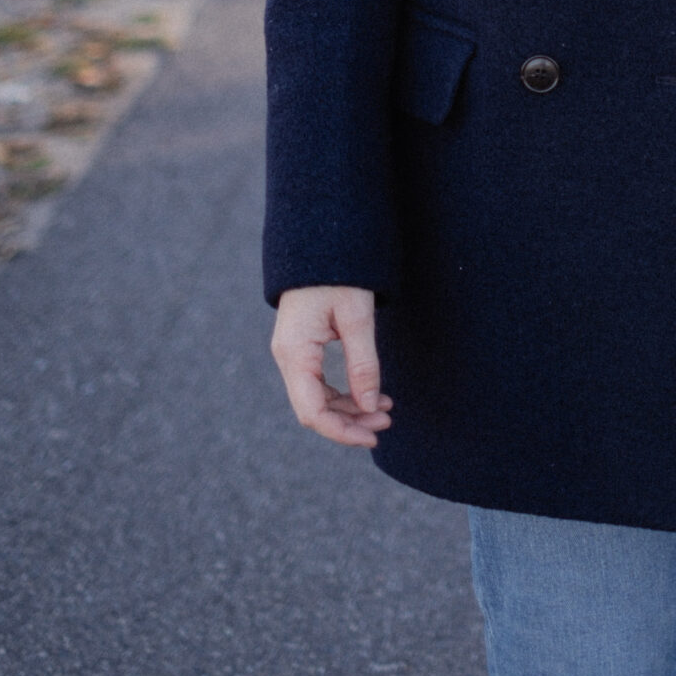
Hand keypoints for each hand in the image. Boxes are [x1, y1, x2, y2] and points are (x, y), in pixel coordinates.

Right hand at [271, 285, 392, 447]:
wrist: (320, 239)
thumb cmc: (340, 274)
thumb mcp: (357, 316)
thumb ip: (363, 363)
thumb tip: (369, 405)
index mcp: (295, 352)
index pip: (312, 411)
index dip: (342, 431)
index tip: (374, 436)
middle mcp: (288, 357)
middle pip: (314, 409)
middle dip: (350, 421)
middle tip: (388, 420)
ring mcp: (292, 353)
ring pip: (317, 398)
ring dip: (349, 409)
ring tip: (385, 408)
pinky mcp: (301, 347)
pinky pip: (318, 383)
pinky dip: (343, 393)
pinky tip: (368, 393)